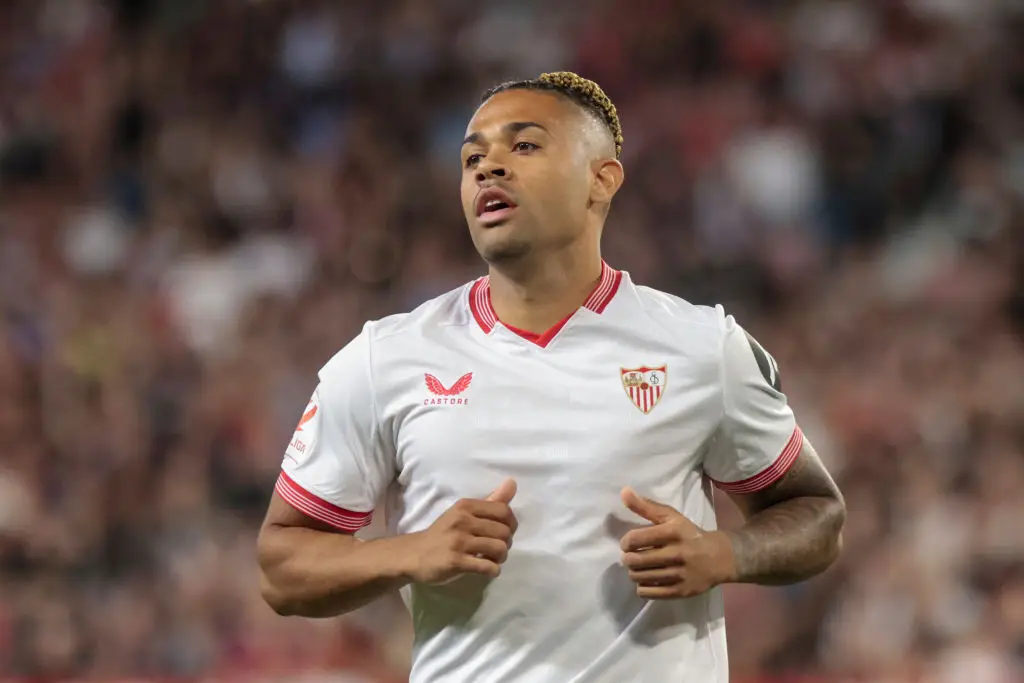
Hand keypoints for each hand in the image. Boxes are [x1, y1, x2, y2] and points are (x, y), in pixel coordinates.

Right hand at [404, 479, 517, 584]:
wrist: (414, 554)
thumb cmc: (443, 533)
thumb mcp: (463, 513)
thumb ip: (489, 502)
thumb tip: (512, 483)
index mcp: (466, 506)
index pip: (503, 511)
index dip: (512, 524)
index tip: (505, 533)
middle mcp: (463, 521)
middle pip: (504, 531)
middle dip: (507, 543)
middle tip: (497, 549)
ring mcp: (459, 541)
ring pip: (499, 549)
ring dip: (501, 558)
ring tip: (493, 560)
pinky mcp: (456, 562)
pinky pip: (487, 566)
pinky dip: (493, 571)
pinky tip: (488, 570)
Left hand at [619, 487, 735, 598]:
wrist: (719, 558)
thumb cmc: (689, 534)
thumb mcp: (671, 517)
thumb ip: (646, 506)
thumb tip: (624, 492)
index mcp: (672, 532)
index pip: (635, 539)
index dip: (625, 542)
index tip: (628, 543)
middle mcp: (676, 554)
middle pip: (634, 560)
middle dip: (627, 558)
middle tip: (631, 556)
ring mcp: (679, 575)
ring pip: (638, 577)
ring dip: (634, 572)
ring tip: (640, 567)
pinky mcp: (680, 591)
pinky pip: (647, 592)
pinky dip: (642, 586)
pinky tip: (648, 579)